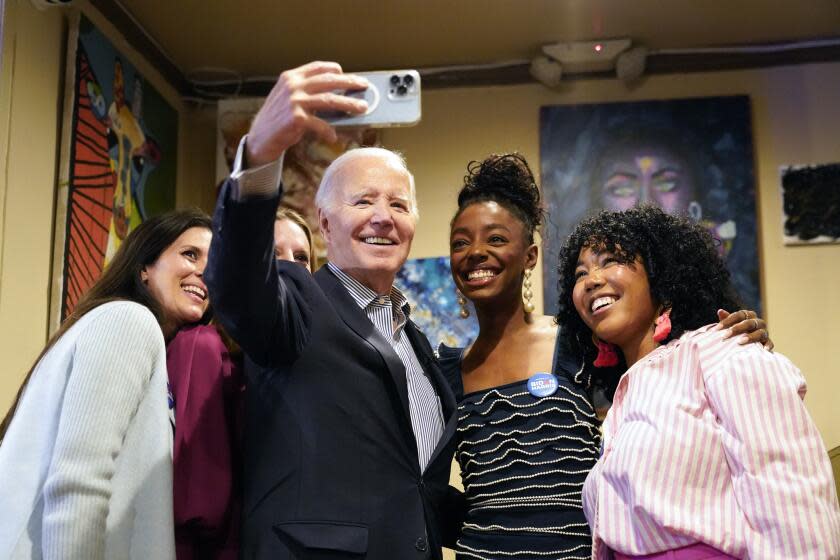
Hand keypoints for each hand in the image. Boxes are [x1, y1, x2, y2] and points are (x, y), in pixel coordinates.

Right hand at [245, 61, 368, 166]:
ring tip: (362, 108)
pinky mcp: (296, 119)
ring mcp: (294, 102)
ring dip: (349, 103)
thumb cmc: (278, 119)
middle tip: (364, 86)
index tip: (347, 74)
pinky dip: (329, 131)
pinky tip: (333, 137)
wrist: (260, 137)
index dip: (335, 69)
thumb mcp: (288, 97)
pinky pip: (320, 124)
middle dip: (349, 82)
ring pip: (329, 100)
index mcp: (291, 77)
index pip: (317, 67)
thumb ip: (306, 91)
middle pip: (328, 80)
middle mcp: (293, 86)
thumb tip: (335, 94)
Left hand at [716, 309, 772, 350]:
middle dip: (737, 329)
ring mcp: (764, 332)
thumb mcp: (731, 325)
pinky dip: (767, 345)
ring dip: (750, 337)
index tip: (717, 329)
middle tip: (725, 336)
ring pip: (760, 333)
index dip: (727, 321)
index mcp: (748, 316)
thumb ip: (726, 319)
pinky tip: (763, 350)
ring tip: (740, 342)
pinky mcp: (767, 341)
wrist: (749, 342)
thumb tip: (720, 311)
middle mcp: (757, 322)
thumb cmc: (737, 332)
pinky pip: (769, 343)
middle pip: (749, 323)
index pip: (739, 315)